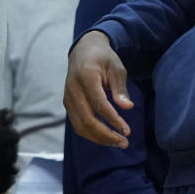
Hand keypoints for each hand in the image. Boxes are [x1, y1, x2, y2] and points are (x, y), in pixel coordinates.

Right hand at [64, 31, 133, 147]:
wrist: (83, 50)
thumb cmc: (103, 58)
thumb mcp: (116, 67)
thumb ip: (120, 87)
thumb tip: (127, 107)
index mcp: (85, 76)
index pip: (99, 104)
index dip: (113, 119)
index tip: (127, 131)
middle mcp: (73, 88)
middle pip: (87, 119)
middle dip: (106, 134)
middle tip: (124, 143)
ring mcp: (67, 97)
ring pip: (80, 125)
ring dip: (98, 138)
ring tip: (116, 142)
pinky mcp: (67, 103)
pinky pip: (77, 123)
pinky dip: (91, 133)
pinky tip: (105, 136)